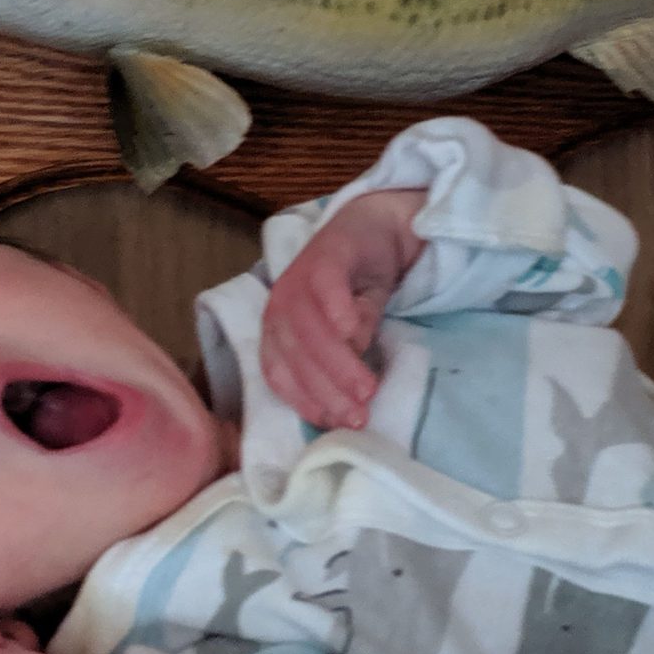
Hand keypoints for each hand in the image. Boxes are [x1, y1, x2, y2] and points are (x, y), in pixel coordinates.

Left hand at [261, 189, 424, 428]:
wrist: (374, 230)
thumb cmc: (357, 287)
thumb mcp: (355, 331)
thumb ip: (348, 358)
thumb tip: (351, 397)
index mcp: (279, 329)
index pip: (280, 373)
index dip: (305, 401)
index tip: (331, 423)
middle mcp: (280, 305)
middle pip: (296, 356)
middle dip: (327, 390)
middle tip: (358, 414)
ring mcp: (298, 279)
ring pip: (310, 329)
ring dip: (338, 363)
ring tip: (367, 388)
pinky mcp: (324, 255)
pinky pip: (324, 287)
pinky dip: (337, 312)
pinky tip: (355, 334)